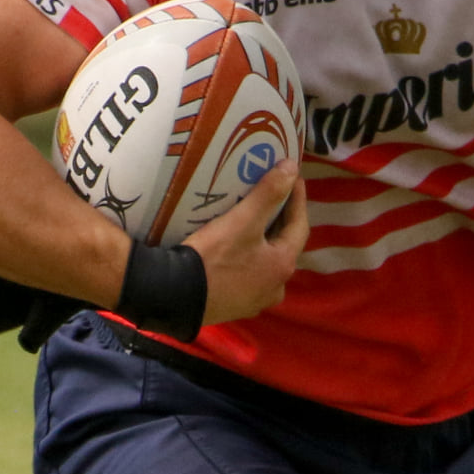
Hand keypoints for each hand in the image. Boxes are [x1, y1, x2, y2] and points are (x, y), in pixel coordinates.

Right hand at [183, 162, 307, 322]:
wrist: (174, 296)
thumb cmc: (213, 257)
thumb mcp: (242, 221)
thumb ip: (268, 194)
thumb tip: (292, 168)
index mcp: (283, 266)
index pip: (300, 226)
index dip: (297, 199)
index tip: (293, 178)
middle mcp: (276, 287)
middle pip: (284, 245)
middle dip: (280, 219)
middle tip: (273, 195)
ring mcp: (255, 300)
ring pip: (266, 262)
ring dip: (263, 240)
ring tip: (254, 219)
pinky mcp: (235, 306)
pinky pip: (248, 275)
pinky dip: (247, 257)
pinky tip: (236, 248)